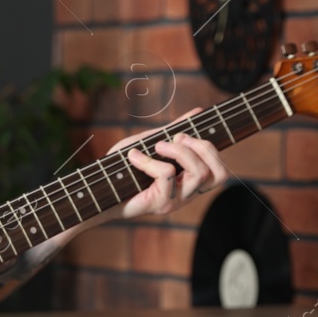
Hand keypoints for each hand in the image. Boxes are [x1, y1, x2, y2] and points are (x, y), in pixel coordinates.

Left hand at [106, 108, 229, 220]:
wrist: (97, 189)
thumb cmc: (122, 167)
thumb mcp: (150, 142)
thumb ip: (173, 130)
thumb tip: (197, 112)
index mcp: (188, 182)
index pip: (220, 172)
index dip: (210, 149)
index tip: (184, 134)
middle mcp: (186, 194)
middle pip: (217, 173)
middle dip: (201, 147)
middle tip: (176, 138)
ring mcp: (175, 201)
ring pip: (198, 173)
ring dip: (179, 151)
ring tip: (157, 146)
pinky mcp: (160, 204)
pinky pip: (167, 175)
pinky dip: (150, 161)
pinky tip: (133, 157)